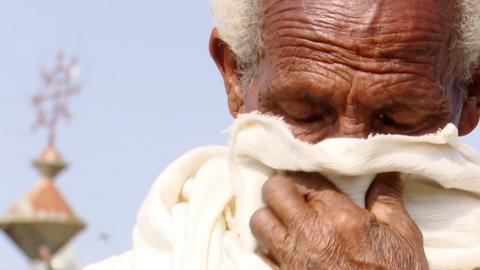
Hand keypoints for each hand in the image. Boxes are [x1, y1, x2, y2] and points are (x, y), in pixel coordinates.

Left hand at [250, 172, 428, 269]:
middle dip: (282, 190)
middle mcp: (310, 235)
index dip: (306, 178)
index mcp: (340, 218)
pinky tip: (284, 250)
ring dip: (270, 218)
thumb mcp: (404, 237)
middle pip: (274, 191)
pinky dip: (267, 248)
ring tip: (287, 224)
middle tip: (295, 198)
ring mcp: (293, 260)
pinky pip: (259, 254)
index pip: (305, 179)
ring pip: (259, 221)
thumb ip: (389, 200)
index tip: (311, 185)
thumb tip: (390, 172)